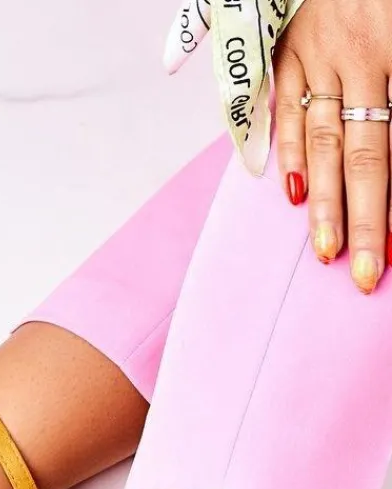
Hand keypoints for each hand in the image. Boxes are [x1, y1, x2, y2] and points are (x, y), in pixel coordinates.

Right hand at [274, 0, 391, 292]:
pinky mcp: (288, 51)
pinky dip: (291, 153)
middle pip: (366, 155)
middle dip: (365, 220)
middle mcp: (360, 57)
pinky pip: (288, 110)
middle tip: (364, 273)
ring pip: (325, 142)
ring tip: (327, 251)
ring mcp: (320, 56)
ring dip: (326, 203)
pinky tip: (296, 196)